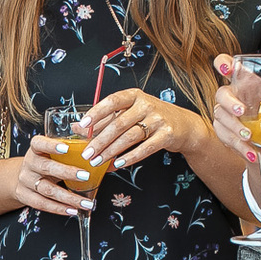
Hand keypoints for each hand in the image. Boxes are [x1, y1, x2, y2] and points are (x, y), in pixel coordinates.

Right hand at [14, 132, 97, 217]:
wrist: (24, 175)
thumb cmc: (47, 161)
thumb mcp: (56, 152)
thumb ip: (76, 147)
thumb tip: (102, 148)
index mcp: (36, 148)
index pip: (40, 143)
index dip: (51, 145)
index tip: (66, 148)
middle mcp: (29, 163)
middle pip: (46, 167)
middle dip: (67, 172)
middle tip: (85, 176)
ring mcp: (25, 180)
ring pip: (46, 189)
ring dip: (68, 197)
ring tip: (85, 203)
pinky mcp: (24, 195)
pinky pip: (42, 204)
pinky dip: (58, 208)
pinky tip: (72, 210)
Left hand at [78, 88, 201, 172]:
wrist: (184, 125)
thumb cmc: (150, 118)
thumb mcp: (128, 113)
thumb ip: (104, 120)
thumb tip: (76, 127)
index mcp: (133, 96)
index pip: (112, 101)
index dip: (96, 113)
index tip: (82, 126)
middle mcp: (146, 104)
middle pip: (118, 123)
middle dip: (100, 141)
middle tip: (87, 154)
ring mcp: (158, 119)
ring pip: (129, 137)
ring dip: (111, 151)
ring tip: (98, 161)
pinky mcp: (167, 134)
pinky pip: (145, 148)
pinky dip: (130, 157)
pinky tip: (118, 164)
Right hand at [208, 66, 260, 164]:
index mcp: (245, 83)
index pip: (226, 66)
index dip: (222, 64)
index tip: (228, 69)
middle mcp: (233, 97)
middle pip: (221, 94)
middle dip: (230, 103)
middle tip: (242, 111)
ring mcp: (226, 115)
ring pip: (221, 118)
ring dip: (235, 128)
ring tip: (249, 136)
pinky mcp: (225, 133)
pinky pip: (226, 138)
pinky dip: (239, 146)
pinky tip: (251, 152)